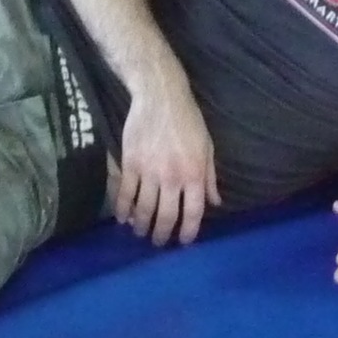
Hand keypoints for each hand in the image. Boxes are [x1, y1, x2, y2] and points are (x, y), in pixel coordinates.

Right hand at [113, 83, 218, 245]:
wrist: (160, 96)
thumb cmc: (188, 120)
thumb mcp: (207, 147)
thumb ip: (210, 177)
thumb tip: (215, 203)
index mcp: (194, 173)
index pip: (193, 213)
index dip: (188, 232)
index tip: (184, 242)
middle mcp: (172, 177)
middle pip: (166, 217)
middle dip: (162, 235)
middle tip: (159, 242)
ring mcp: (149, 171)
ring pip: (144, 209)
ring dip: (141, 226)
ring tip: (140, 232)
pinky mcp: (130, 163)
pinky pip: (124, 193)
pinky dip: (122, 209)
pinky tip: (122, 218)